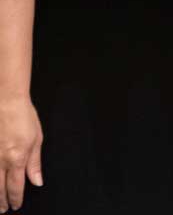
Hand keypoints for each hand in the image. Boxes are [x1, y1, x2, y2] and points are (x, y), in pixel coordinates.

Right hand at [0, 95, 42, 212]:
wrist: (6, 101)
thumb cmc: (23, 117)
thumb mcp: (36, 139)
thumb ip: (34, 163)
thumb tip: (37, 182)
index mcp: (17, 158)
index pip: (16, 186)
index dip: (16, 198)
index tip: (16, 205)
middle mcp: (0, 160)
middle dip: (2, 202)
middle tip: (4, 209)